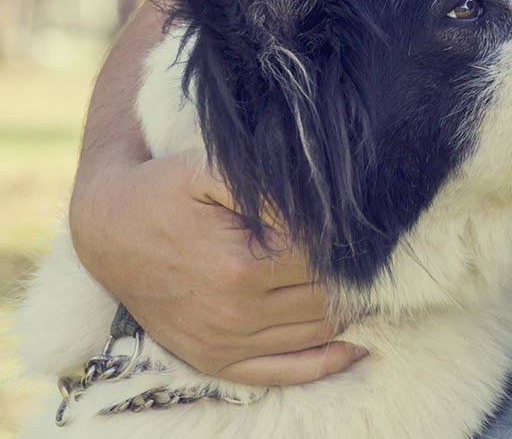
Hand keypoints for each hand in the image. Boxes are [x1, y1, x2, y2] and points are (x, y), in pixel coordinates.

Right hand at [70, 150, 365, 384]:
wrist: (106, 228)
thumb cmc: (163, 191)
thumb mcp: (210, 170)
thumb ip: (270, 187)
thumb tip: (326, 209)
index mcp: (240, 266)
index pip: (325, 260)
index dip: (349, 242)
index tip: (362, 227)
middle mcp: (234, 313)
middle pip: (328, 298)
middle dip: (356, 276)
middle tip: (374, 255)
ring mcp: (224, 343)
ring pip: (317, 333)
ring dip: (350, 312)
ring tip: (367, 284)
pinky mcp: (215, 360)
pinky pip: (286, 372)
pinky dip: (328, 360)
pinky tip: (357, 342)